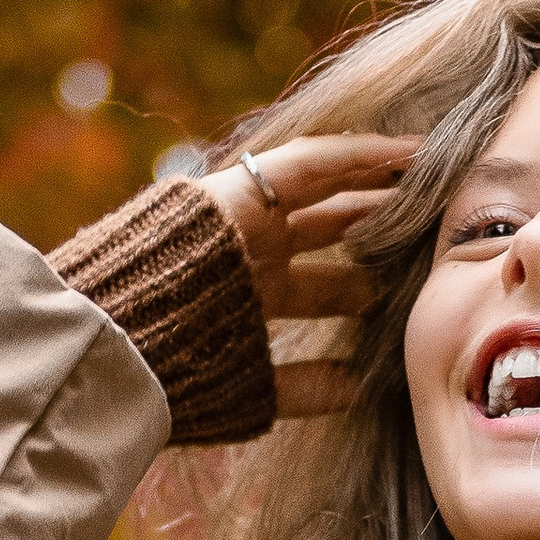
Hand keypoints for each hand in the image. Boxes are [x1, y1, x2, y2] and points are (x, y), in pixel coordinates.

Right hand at [194, 134, 418, 419]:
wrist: (102, 352)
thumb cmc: (166, 381)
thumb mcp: (250, 389)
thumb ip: (305, 386)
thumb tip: (362, 390)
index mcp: (244, 300)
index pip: (320, 283)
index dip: (364, 278)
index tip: (415, 278)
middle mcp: (245, 254)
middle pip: (327, 235)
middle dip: (380, 228)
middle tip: (437, 221)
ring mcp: (241, 222)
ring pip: (326, 196)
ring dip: (379, 190)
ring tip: (435, 179)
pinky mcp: (232, 191)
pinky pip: (307, 162)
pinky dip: (357, 153)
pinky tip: (409, 148)